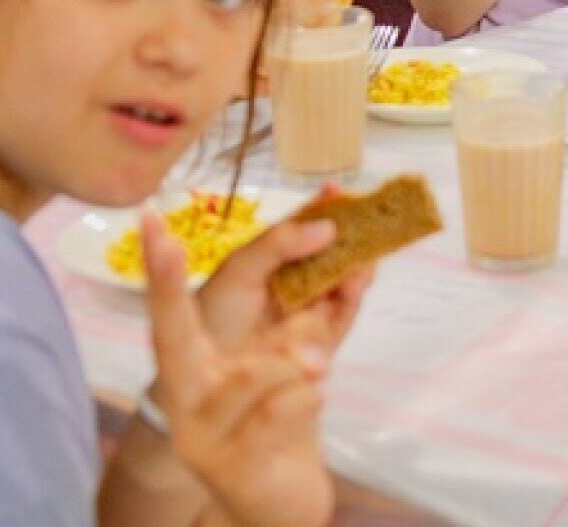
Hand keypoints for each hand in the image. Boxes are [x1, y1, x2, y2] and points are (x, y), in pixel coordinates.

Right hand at [143, 214, 334, 526]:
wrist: (279, 503)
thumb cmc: (281, 420)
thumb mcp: (291, 361)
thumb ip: (313, 313)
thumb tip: (356, 261)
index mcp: (190, 365)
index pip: (168, 311)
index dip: (159, 271)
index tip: (149, 221)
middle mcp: (181, 398)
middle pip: (173, 336)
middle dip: (181, 289)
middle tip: (232, 266)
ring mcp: (199, 436)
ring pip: (258, 368)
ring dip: (302, 360)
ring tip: (315, 372)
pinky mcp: (230, 469)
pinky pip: (282, 409)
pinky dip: (309, 397)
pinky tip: (315, 399)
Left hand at [195, 190, 373, 358]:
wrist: (203, 379)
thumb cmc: (212, 319)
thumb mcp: (238, 271)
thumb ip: (278, 244)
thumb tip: (328, 226)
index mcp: (274, 261)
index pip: (304, 228)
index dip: (322, 208)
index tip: (337, 189)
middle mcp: (298, 282)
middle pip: (335, 252)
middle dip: (352, 234)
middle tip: (364, 217)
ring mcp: (313, 310)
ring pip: (346, 280)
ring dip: (358, 264)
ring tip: (362, 253)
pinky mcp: (325, 340)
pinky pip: (346, 314)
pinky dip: (354, 296)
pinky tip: (355, 283)